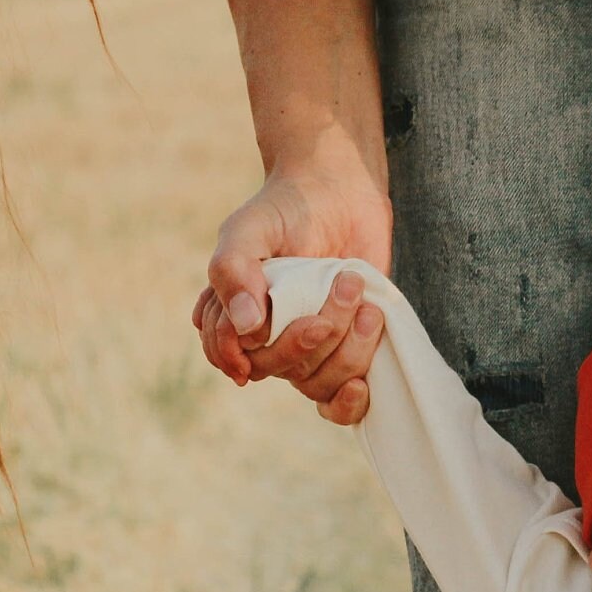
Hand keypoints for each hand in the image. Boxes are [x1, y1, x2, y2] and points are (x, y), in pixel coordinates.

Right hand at [193, 161, 393, 422]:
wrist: (340, 190)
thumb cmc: (287, 209)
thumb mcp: (248, 230)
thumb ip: (234, 272)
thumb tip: (246, 329)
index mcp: (234, 314)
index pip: (228, 355)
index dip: (241, 352)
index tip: (261, 327)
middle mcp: (268, 337)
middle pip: (274, 369)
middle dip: (305, 338)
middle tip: (340, 287)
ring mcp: (309, 345)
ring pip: (313, 381)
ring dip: (343, 348)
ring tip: (363, 301)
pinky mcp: (347, 349)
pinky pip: (340, 399)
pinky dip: (350, 401)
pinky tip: (362, 384)